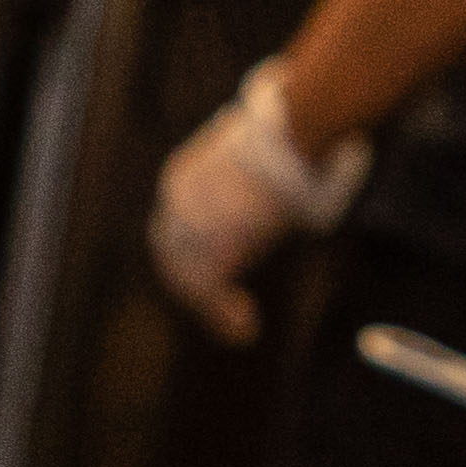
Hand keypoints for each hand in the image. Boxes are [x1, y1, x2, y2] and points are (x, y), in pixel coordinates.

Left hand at [150, 56, 369, 348]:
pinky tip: (244, 330)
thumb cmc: (290, 137)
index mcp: (181, 178)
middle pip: (174, 256)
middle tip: (227, 308)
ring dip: (213, 307)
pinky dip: (223, 316)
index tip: (215, 273)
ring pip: (191, 280)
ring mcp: (189, 230)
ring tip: (241, 326)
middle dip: (194, 285)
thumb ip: (256, 177)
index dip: (187, 254)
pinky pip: (210, 293)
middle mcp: (175, 205)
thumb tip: (289, 170)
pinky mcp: (209, 251)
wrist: (290, 138)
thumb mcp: (261, 156)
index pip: (174, 227)